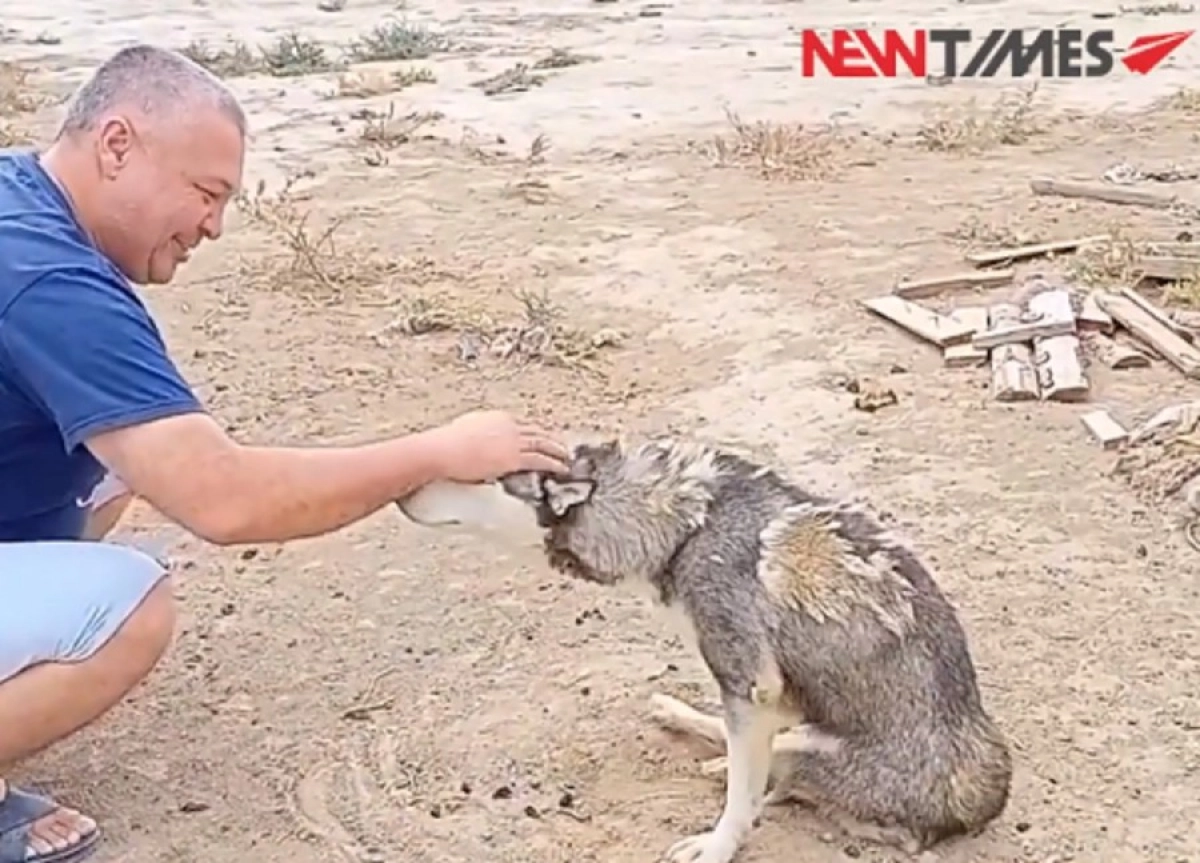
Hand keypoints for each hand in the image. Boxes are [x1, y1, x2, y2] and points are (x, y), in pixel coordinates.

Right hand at [429, 410, 569, 482]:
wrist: (442, 451)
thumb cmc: (444, 446)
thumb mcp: (462, 434)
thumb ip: (474, 437)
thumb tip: (473, 447)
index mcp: (495, 418)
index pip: (520, 425)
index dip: (532, 431)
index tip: (540, 436)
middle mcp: (507, 425)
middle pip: (535, 430)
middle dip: (550, 437)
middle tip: (562, 444)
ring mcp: (512, 440)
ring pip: (542, 443)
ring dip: (557, 450)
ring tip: (567, 456)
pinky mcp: (513, 458)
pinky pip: (539, 460)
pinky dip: (554, 464)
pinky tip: (563, 468)